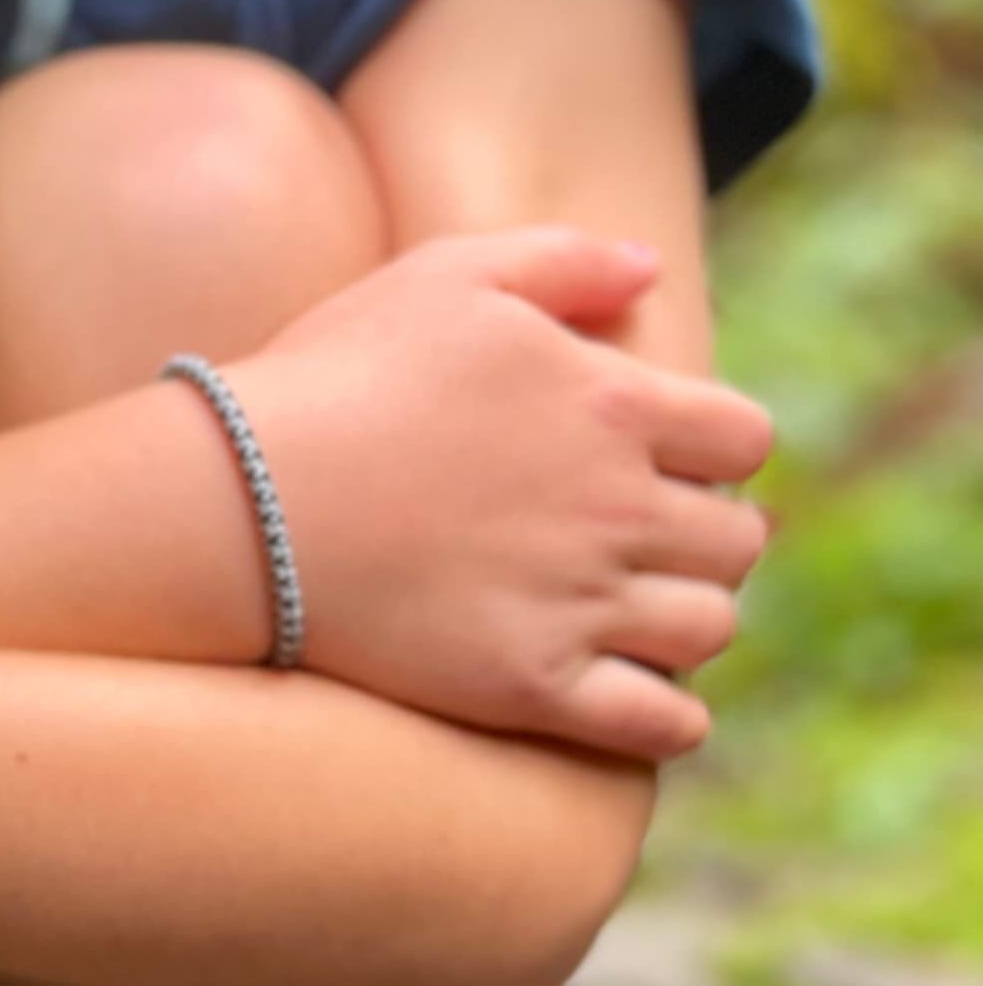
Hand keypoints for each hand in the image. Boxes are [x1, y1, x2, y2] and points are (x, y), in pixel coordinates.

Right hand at [233, 230, 775, 760]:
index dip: (716, 452)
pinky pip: (660, 724)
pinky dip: (672, 718)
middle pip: (738, 541)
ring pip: (709, 629)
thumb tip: (651, 267)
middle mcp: (617, 509)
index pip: (745, 440)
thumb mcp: (447, 276)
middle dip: (706, 539)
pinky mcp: (529, 685)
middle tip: (648, 544)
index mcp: (615, 406)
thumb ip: (563, 261)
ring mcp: (577, 604)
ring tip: (634, 616)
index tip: (667, 465)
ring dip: (687, 621)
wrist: (239, 502)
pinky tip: (645, 703)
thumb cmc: (334, 378)